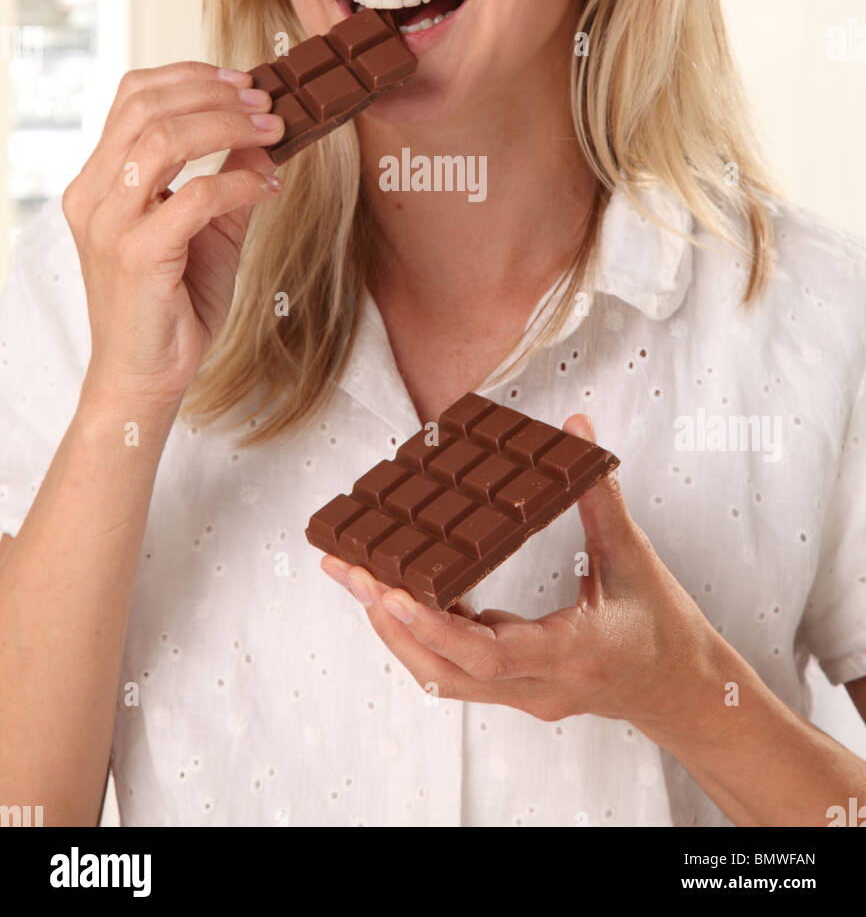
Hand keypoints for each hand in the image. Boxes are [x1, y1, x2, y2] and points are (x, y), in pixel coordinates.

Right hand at [62, 60, 285, 408]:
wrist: (146, 377)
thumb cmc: (173, 304)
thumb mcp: (208, 229)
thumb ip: (229, 179)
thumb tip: (265, 135)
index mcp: (100, 181)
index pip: (132, 96)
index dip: (190, 78)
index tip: (242, 82)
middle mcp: (95, 196)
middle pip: (146, 105)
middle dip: (214, 94)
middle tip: (265, 104)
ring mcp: (111, 224)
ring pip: (164, 139)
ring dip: (229, 126)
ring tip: (273, 131)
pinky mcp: (139, 255)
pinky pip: (195, 195)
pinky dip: (240, 182)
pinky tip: (269, 189)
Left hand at [320, 415, 727, 732]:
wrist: (684, 691)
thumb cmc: (664, 627)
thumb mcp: (635, 557)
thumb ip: (599, 494)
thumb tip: (574, 430)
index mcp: (572, 654)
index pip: (489, 654)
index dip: (436, 625)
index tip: (392, 592)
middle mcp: (539, 686)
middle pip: (446, 672)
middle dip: (391, 622)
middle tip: (350, 572)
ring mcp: (523, 695)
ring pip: (443, 678)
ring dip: (397, 630)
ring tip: (359, 579)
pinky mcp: (514, 690)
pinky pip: (456, 670)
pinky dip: (424, 633)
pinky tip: (402, 593)